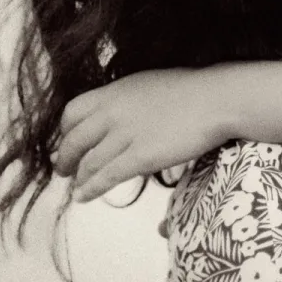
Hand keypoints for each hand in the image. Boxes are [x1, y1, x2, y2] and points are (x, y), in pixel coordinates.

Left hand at [55, 67, 230, 201]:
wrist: (217, 99)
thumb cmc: (193, 90)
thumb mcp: (149, 84)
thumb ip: (127, 99)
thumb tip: (119, 114)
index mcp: (114, 91)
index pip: (73, 112)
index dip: (66, 131)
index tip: (67, 142)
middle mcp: (113, 112)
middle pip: (74, 140)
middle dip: (66, 159)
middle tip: (64, 170)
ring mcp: (126, 135)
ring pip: (89, 162)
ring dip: (79, 178)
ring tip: (76, 188)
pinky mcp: (140, 156)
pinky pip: (106, 177)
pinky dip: (91, 189)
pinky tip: (85, 197)